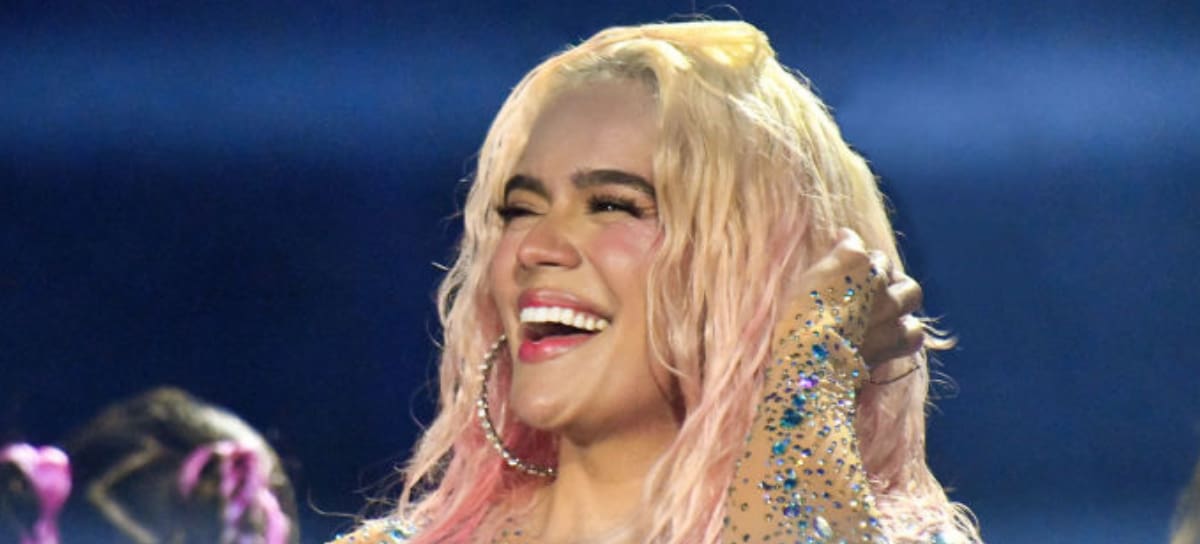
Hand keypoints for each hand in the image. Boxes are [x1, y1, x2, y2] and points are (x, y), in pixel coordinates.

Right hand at [796, 229, 923, 368]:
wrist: (807, 362)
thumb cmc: (793, 322)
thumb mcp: (799, 284)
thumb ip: (823, 267)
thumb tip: (837, 250)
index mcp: (850, 257)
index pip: (853, 240)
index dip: (845, 244)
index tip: (840, 245)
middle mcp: (876, 277)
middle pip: (883, 263)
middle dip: (873, 269)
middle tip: (861, 281)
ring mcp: (890, 308)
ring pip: (910, 290)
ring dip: (899, 293)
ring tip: (887, 303)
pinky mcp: (896, 339)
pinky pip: (914, 331)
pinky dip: (906, 330)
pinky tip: (894, 332)